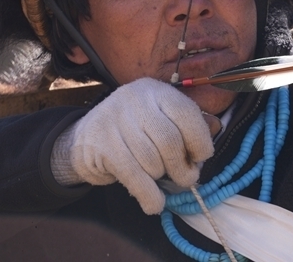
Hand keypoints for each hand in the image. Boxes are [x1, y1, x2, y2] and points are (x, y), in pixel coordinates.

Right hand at [67, 78, 214, 213]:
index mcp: (156, 91)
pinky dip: (149, 195)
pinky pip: (134, 176)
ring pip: (152, 160)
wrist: (83, 139)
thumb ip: (186, 128)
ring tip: (161, 179)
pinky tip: (154, 203)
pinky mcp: (101, 146)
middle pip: (170, 141)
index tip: (200, 157)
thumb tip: (209, 145)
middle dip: (182, 167)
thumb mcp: (159, 119)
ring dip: (162, 178)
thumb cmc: (133, 132)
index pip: (186, 114)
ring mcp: (114, 120)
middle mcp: (135, 99)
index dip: (199, 141)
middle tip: (186, 178)